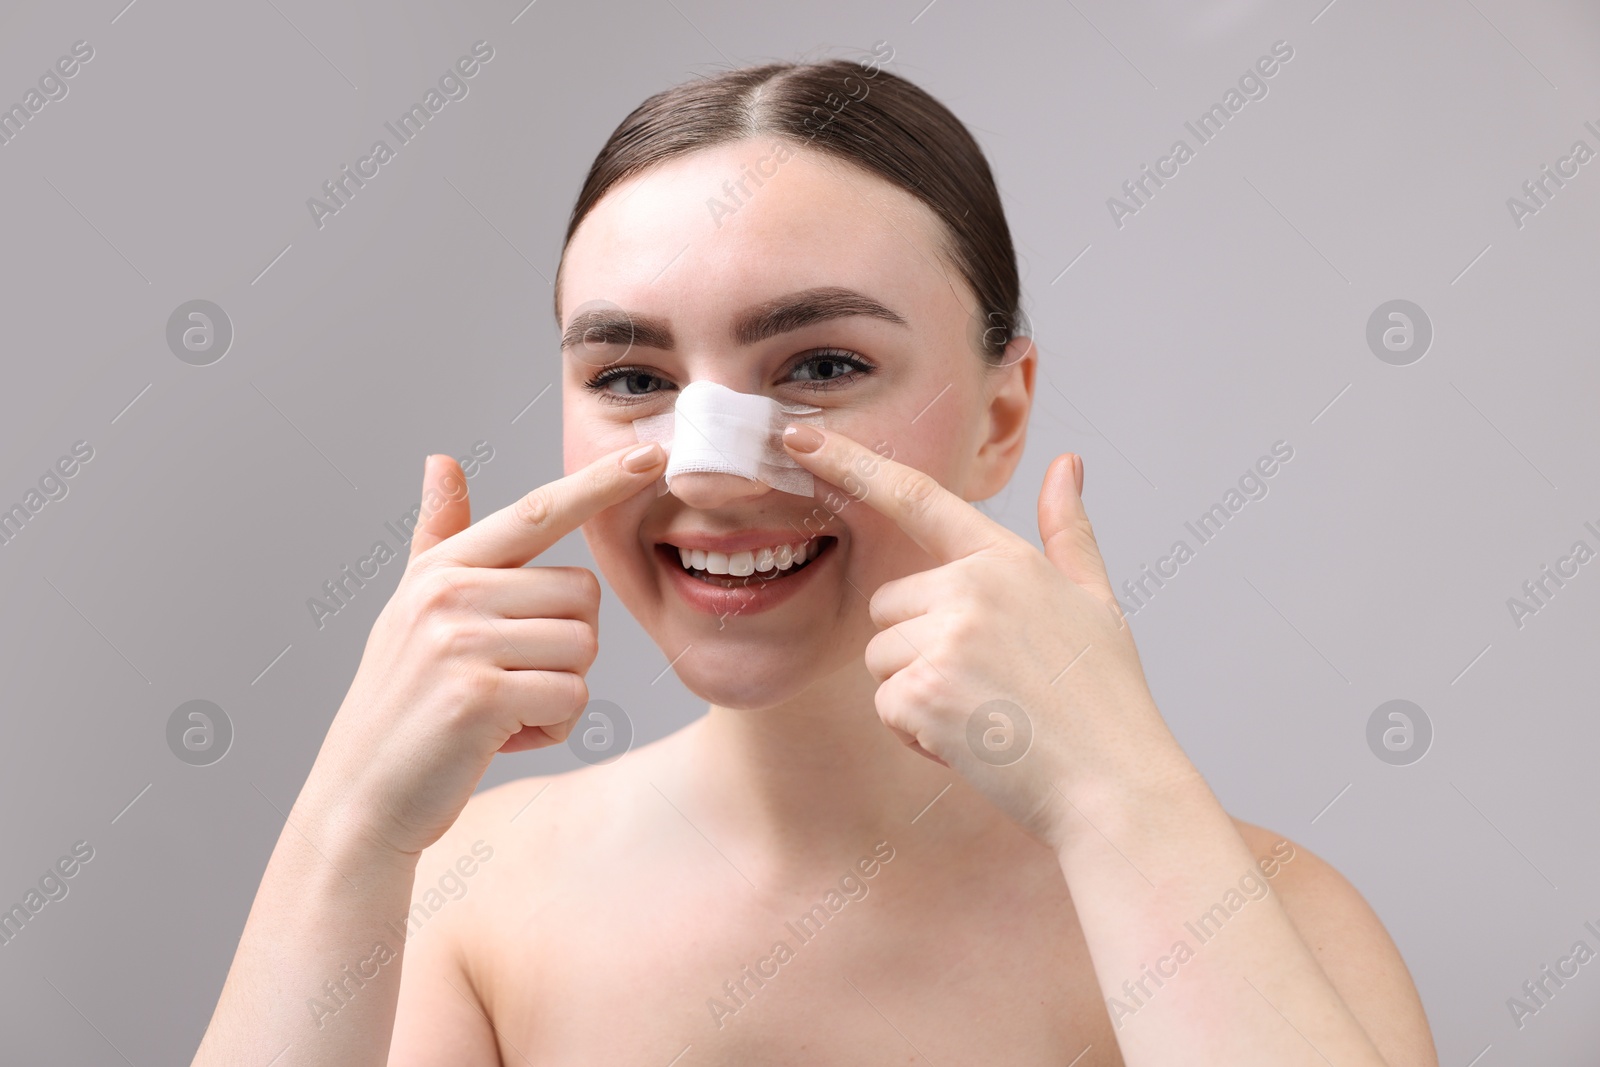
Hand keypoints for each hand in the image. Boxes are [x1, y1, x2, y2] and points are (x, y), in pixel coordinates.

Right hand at [300, 443, 665, 858]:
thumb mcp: (413, 611)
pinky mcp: (480, 695)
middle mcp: (447, 593)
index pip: (536, 511)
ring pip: (583, 648)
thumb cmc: (404, 706)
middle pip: (583, 595)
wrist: (362, 799)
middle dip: (565, 648)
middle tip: (506, 682)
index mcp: (441, 568)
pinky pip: (572, 698)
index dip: (598, 483)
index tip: (651, 453)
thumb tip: (441, 460)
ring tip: (500, 711)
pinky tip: (501, 739)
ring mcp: (460, 642)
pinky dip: (551, 728)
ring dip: (558, 692)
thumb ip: (438, 537)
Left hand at [781, 425, 1187, 851]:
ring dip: (916, 694)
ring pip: (881, 659)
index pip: (914, 496)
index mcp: (1004, 558)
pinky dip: (918, 733)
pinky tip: (972, 743)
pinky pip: (886, 706)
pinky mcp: (924, 692)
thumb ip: (1068, 531)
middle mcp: (970, 588)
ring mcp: (945, 639)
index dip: (850, 463)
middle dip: (917, 648)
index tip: (799, 436)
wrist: (1113, 784)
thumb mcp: (1094, 601)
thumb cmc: (1105, 699)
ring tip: (984, 715)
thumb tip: (1068, 465)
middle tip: (985, 686)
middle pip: (888, 607)